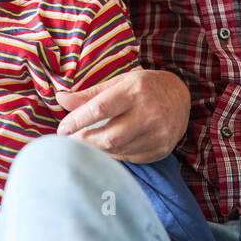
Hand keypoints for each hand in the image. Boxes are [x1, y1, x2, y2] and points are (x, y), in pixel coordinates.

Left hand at [55, 68, 190, 162]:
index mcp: (135, 90)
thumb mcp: (119, 82)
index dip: (77, 121)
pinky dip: (114, 155)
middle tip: (70, 142)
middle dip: (84, 142)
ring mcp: (158, 133)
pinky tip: (107, 148)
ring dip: (97, 150)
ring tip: (86, 144)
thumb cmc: (144, 87)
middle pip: (109, 136)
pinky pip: (130, 158)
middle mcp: (150, 112)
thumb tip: (59, 98)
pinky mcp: (162, 149)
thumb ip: (89, 94)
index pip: (100, 109)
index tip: (62, 129)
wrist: (181, 96)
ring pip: (118, 150)